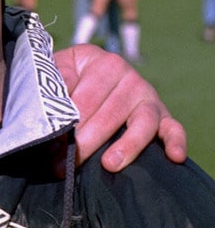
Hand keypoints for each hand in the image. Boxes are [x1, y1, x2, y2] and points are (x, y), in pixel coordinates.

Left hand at [54, 44, 186, 170]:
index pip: (84, 98)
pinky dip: (175, 141)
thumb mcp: (55, 70)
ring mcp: (148, 95)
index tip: (52, 145)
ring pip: (142, 122)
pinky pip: (173, 127)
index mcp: (102, 63)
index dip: (67, 123)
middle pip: (109, 113)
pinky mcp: (162, 114)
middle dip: (87, 142)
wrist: (86, 76)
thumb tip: (54, 103)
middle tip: (69, 164)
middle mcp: (129, 76)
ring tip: (109, 164)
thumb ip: (54, 82)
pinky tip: (173, 156)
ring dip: (127, 145)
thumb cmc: (66, 77)